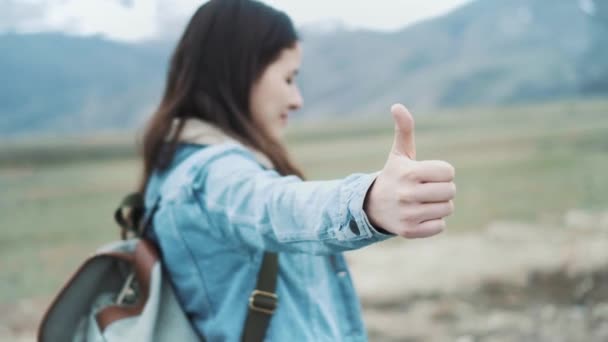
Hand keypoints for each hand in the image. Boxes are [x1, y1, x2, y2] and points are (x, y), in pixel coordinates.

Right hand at [364, 104, 455, 237]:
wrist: (372, 206)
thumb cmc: (394, 176)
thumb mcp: (399, 153)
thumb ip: (404, 129)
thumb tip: (397, 105)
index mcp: (409, 173)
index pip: (448, 172)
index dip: (441, 172)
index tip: (427, 175)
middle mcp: (407, 194)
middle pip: (450, 191)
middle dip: (442, 189)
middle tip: (426, 189)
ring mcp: (408, 214)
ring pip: (447, 209)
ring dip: (439, 205)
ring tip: (422, 202)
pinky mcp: (409, 231)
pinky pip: (440, 226)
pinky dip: (433, 222)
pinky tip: (419, 216)